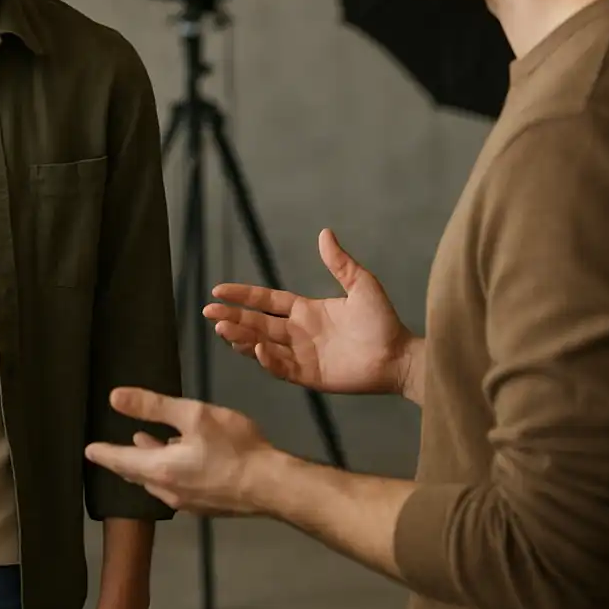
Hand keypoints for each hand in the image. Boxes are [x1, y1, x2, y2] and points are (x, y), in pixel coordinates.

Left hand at [84, 388, 276, 516]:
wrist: (271, 486)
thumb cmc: (234, 447)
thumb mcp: (194, 415)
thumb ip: (153, 407)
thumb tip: (114, 398)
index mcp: (159, 469)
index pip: (119, 461)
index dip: (103, 453)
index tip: (88, 450)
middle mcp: (167, 490)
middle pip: (136, 474)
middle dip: (122, 460)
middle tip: (110, 451)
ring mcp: (187, 502)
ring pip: (156, 481)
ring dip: (146, 464)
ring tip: (143, 443)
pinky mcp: (205, 506)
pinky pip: (175, 487)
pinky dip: (167, 471)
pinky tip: (179, 459)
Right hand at [205, 228, 413, 395]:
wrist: (399, 356)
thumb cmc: (383, 320)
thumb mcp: (361, 284)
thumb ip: (340, 263)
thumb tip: (325, 233)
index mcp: (305, 310)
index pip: (266, 302)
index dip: (243, 296)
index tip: (219, 290)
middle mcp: (298, 333)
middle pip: (257, 324)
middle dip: (233, 318)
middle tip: (209, 312)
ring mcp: (301, 355)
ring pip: (262, 345)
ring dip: (242, 338)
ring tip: (222, 329)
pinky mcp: (309, 376)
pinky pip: (281, 368)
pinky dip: (267, 360)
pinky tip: (256, 349)